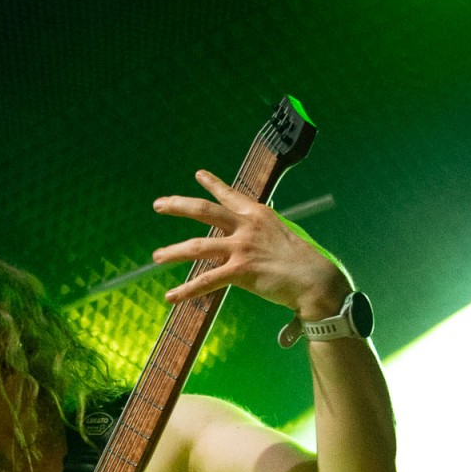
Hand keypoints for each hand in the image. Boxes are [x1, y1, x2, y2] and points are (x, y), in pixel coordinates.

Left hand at [153, 169, 349, 315]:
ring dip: (174, 251)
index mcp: (257, 214)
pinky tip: (171, 297)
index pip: (230, 195)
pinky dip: (186, 290)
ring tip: (156, 256)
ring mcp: (242, 247)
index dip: (212, 184)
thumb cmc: (300, 261)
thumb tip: (252, 237)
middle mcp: (247, 226)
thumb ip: (261, 232)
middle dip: (178, 205)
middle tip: (158, 204)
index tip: (198, 174)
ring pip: (198, 246)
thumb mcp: (280, 235)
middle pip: (205, 210)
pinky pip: (206, 280)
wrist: (314, 279)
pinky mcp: (240, 271)